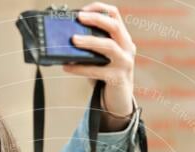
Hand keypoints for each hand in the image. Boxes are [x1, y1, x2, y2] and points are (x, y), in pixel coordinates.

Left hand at [63, 3, 135, 128]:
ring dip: (89, 41)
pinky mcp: (117, 78)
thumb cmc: (106, 75)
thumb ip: (91, 47)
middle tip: (79, 18)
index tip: (81, 11)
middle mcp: (127, 48)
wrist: (119, 100)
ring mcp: (125, 63)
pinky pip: (97, 71)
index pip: (114, 15)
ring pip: (108, 46)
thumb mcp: (101, 57)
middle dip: (96, 19)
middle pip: (114, 26)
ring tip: (73, 40)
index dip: (98, 8)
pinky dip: (80, 68)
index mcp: (123, 38)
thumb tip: (67, 39)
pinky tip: (67, 66)